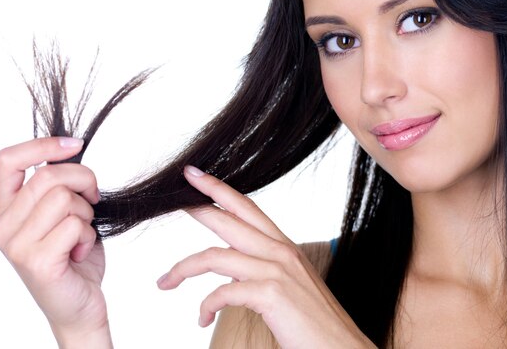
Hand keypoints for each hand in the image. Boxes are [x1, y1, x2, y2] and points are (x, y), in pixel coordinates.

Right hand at [0, 137, 111, 347]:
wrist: (79, 304)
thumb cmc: (74, 256)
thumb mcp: (64, 213)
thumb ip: (58, 186)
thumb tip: (72, 149)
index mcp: (6, 209)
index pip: (8, 160)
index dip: (43, 145)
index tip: (75, 144)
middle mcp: (3, 227)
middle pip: (48, 175)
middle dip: (84, 180)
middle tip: (92, 200)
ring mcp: (16, 245)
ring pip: (64, 198)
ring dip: (86, 213)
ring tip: (81, 234)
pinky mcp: (36, 262)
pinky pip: (75, 225)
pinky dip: (89, 235)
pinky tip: (80, 252)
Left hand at [157, 165, 375, 348]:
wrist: (341, 347)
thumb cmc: (313, 322)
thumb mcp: (290, 284)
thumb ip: (264, 269)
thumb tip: (235, 270)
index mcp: (284, 246)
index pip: (247, 207)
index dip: (219, 189)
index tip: (195, 175)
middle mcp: (280, 251)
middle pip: (229, 219)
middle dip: (197, 207)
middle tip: (174, 200)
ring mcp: (276, 270)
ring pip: (216, 256)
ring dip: (183, 268)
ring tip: (165, 282)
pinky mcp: (271, 293)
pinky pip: (223, 292)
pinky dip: (205, 306)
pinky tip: (202, 319)